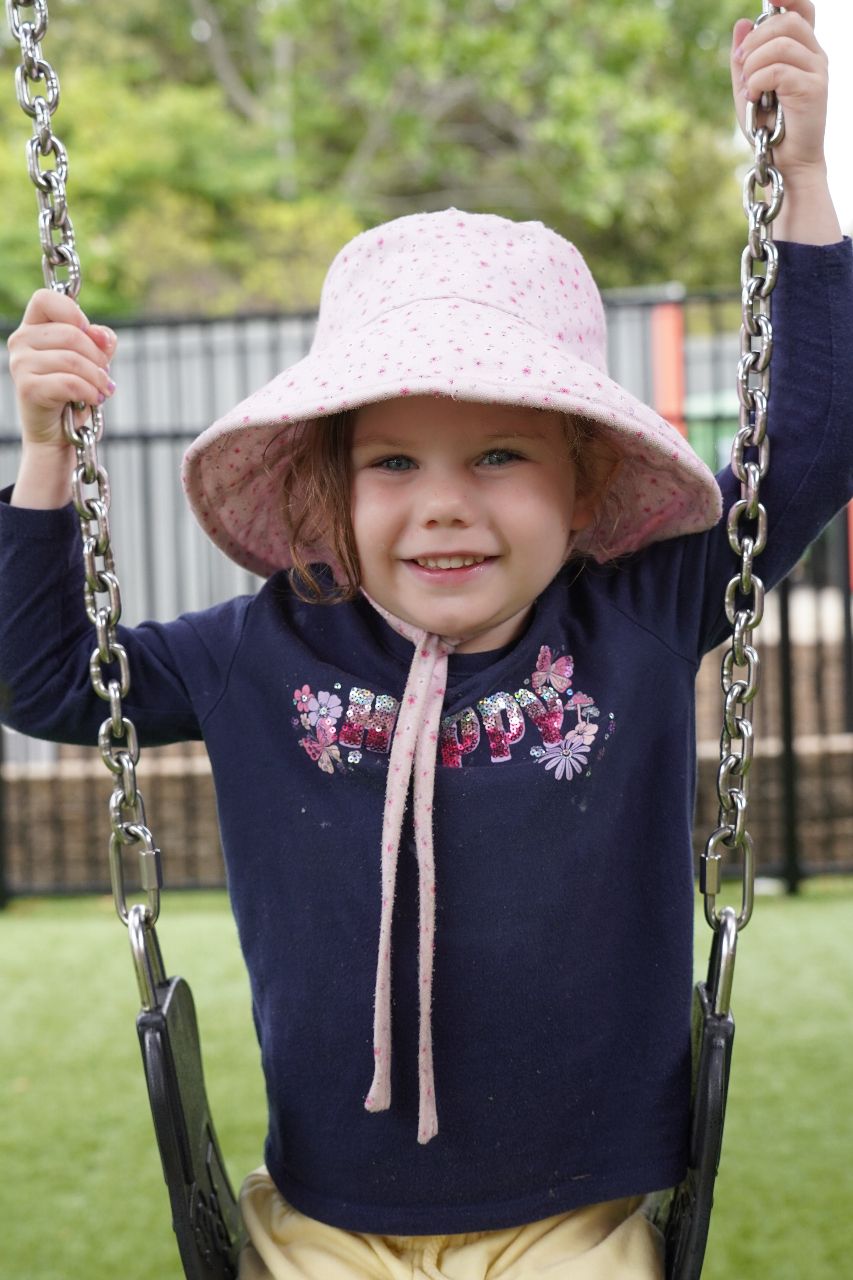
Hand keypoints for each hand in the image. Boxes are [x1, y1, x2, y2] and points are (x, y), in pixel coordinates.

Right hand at [7, 289, 116, 448]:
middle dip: (97, 356)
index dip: (73, 313)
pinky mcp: (28, 388)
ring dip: (97, 377)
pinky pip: (69, 382)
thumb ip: (98, 341)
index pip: (46, 298)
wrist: (59, 434)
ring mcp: (20, 364)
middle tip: (104, 375)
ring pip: (72, 359)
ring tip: (103, 389)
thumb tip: (100, 334)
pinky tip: (95, 399)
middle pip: (70, 333)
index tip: (90, 335)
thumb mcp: (91, 361)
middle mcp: (20, 341)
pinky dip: (89, 391)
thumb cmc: (74, 394)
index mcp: (33, 327)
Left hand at [731, 1, 826, 177]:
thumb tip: (742, 23)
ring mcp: (817, 70)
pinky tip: (754, 98)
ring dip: (754, 64)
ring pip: (782, 43)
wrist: (785, 163)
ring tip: (747, 89)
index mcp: (801, 51)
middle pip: (786, 21)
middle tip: (741, 66)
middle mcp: (814, 55)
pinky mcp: (814, 89)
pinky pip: (779, 70)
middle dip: (755, 40)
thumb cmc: (768, 128)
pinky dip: (757, 82)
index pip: (802, 9)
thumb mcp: (748, 88)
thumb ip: (744, 58)